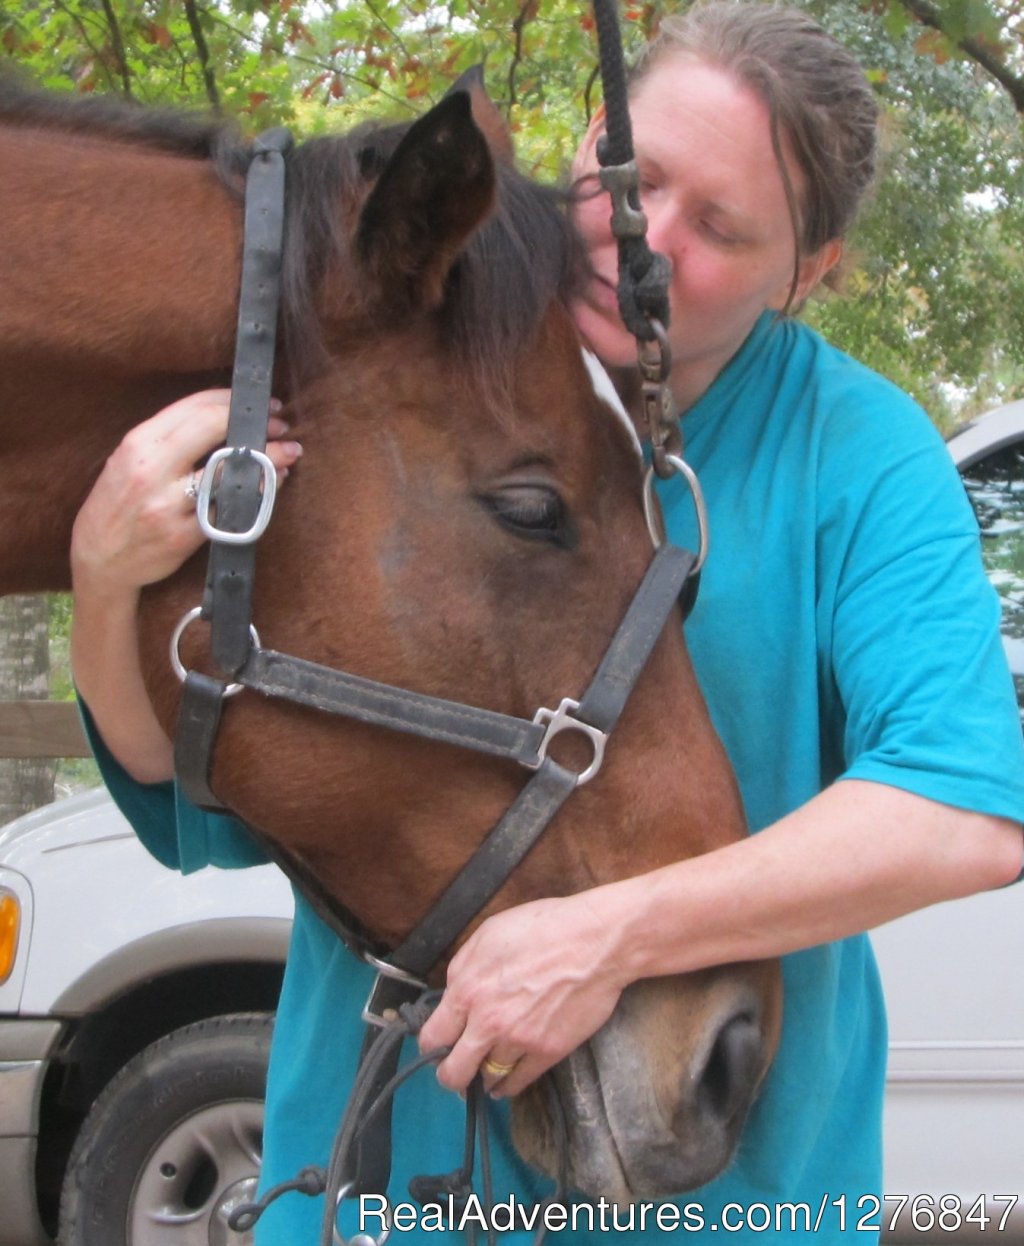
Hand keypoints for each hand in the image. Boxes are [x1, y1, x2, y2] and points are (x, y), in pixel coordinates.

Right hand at [71, 390, 301, 596]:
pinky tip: (271, 486)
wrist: (100, 559)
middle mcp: (152, 471)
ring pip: (228, 472)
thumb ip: (171, 438)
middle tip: (280, 424)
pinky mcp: (185, 536)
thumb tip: (224, 416)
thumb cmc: (119, 503)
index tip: (259, 402)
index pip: (195, 408)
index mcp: (139, 444)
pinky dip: (257, 495)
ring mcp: (169, 505)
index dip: (233, 400)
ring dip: (267, 460)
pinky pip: (230, 511)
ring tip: (288, 453)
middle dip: (255, 423)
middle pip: (214, 430)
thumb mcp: (130, 459)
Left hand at [418, 890, 629, 1098]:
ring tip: (484, 1072)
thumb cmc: (543, 927)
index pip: (433, 1037)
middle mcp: (488, 1022)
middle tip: (454, 1070)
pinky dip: (508, 1086)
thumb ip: (463, 968)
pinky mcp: (547, 1052)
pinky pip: (518, 1083)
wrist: (595, 941)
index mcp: (468, 989)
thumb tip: (453, 996)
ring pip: (488, 1078)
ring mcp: (519, 1041)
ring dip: (483, 1076)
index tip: (437, 1045)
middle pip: (454, 1072)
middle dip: (450, 1074)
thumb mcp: (489, 934)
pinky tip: (505, 1081)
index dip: (431, 1044)